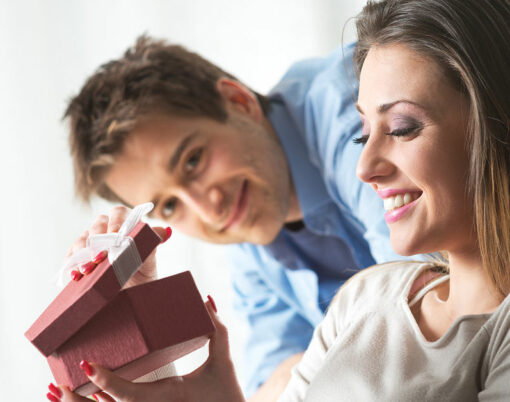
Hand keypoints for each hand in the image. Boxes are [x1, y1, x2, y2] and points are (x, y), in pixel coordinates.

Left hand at [47, 299, 245, 401]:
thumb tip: (207, 300)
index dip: (107, 380)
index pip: (130, 393)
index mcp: (168, 396)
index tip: (88, 365)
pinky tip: (86, 397)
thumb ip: (216, 330)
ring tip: (56, 393)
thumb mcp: (223, 361)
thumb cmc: (227, 393)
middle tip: (55, 385)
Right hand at [65, 206, 171, 287]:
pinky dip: (72, 264)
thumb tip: (165, 232)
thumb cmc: (142, 278)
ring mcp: (92, 244)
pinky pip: (71, 256)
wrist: (129, 299)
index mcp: (127, 226)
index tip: (115, 235)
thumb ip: (152, 245)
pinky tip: (75, 275)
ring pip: (83, 239)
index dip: (116, 221)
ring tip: (87, 269)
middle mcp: (108, 231)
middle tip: (100, 257)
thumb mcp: (149, 264)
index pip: (119, 213)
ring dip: (83, 253)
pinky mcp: (79, 258)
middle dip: (98, 240)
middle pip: (98, 224)